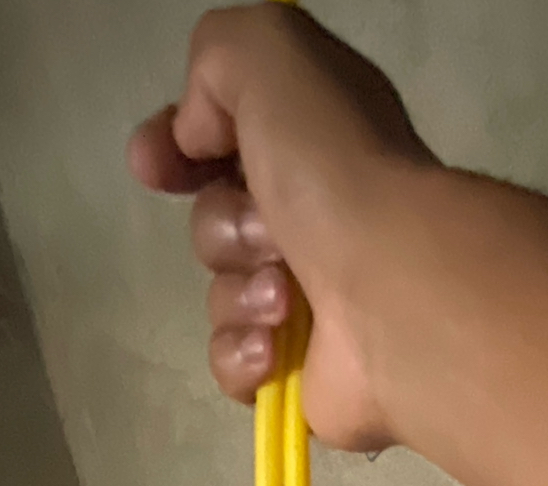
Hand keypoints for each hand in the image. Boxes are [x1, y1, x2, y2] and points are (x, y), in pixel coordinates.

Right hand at [127, 4, 436, 447]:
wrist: (393, 296)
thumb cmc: (338, 172)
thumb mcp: (272, 54)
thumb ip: (219, 58)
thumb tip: (197, 136)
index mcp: (318, 139)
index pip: (226, 136)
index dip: (178, 146)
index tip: (154, 164)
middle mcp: (320, 214)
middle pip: (215, 217)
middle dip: (222, 223)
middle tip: (267, 229)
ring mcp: (315, 297)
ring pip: (220, 290)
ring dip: (238, 286)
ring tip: (287, 294)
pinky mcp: (304, 369)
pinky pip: (231, 359)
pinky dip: (243, 350)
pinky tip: (275, 346)